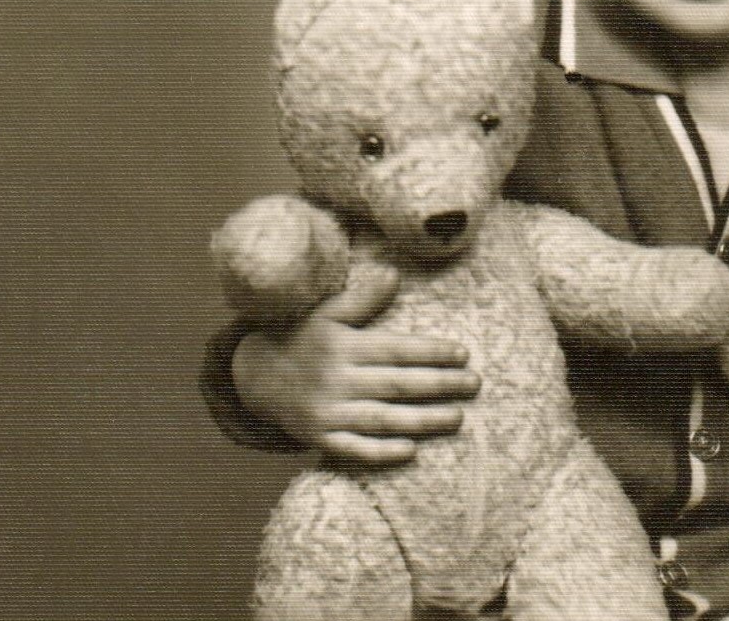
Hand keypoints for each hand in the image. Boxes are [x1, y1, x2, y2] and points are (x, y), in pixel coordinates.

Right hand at [232, 267, 479, 463]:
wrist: (254, 376)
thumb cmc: (302, 338)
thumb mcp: (326, 312)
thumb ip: (362, 298)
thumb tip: (395, 275)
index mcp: (342, 347)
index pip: (395, 350)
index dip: (431, 352)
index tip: (463, 354)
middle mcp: (336, 380)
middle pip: (397, 385)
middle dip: (439, 385)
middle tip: (474, 384)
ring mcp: (327, 412)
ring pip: (382, 419)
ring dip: (423, 421)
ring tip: (458, 418)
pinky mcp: (319, 438)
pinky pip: (353, 449)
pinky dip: (381, 452)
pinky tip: (411, 452)